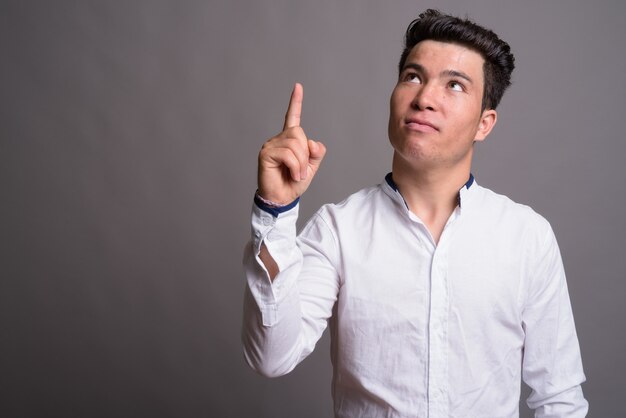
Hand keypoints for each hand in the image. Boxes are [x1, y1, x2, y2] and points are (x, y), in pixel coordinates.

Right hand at [257, 83, 325, 204]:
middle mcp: (278, 139)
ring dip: (301, 163)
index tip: (298, 86)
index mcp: (290, 140)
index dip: (296, 102)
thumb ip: (316, 153)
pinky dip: (295, 166)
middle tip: (302, 170)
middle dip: (306, 154)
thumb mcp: (311, 167)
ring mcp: (270, 145)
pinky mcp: (266, 154)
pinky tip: (293, 175)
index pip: (292, 117)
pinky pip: (288, 153)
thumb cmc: (294, 183)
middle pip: (299, 133)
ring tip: (296, 175)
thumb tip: (312, 142)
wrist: (282, 198)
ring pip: (295, 144)